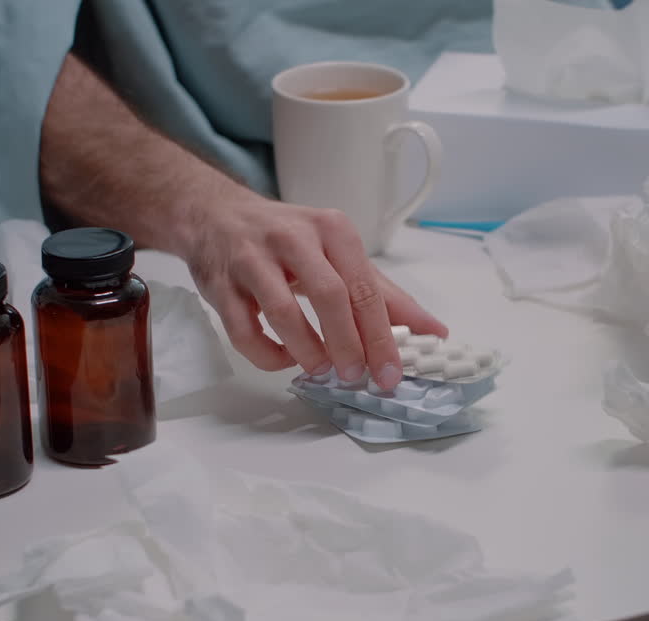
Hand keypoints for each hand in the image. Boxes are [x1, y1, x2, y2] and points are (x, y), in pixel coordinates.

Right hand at [183, 186, 446, 389]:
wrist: (215, 215)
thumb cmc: (288, 240)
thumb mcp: (340, 255)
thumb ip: (384, 294)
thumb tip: (433, 330)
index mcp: (332, 229)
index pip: (364, 288)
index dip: (380, 336)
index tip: (390, 373)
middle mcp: (293, 238)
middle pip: (329, 296)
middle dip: (347, 344)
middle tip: (355, 376)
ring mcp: (252, 259)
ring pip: (282, 312)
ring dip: (306, 350)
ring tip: (320, 370)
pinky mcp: (219, 283)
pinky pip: (243, 330)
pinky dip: (266, 354)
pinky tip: (283, 359)